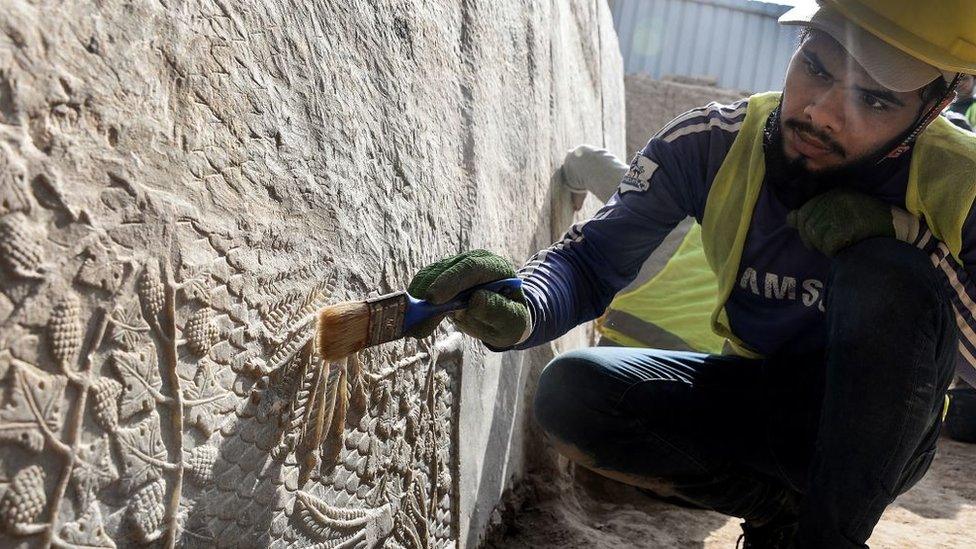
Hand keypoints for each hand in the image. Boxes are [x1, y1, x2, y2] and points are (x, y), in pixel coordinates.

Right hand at [406, 250, 529, 347]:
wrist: (503, 318)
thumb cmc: (510, 319)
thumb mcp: (513, 321)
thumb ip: (498, 311)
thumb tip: (476, 300)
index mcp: (496, 267)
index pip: (471, 267)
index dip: (451, 281)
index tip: (434, 300)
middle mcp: (474, 261)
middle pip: (446, 268)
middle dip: (428, 291)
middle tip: (416, 317)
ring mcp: (457, 267)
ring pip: (431, 275)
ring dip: (418, 298)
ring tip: (415, 326)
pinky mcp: (442, 277)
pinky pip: (424, 284)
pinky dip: (416, 301)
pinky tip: (414, 321)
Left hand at [786, 189, 894, 256]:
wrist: (898, 234)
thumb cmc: (871, 224)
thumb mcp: (844, 210)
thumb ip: (816, 211)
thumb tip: (790, 218)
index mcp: (837, 193)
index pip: (807, 209)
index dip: (808, 223)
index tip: (818, 231)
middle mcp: (836, 201)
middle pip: (806, 223)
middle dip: (812, 237)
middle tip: (825, 242)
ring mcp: (839, 216)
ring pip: (813, 235)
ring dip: (821, 245)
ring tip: (838, 244)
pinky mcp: (842, 233)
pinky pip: (826, 247)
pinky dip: (832, 253)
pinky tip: (844, 249)